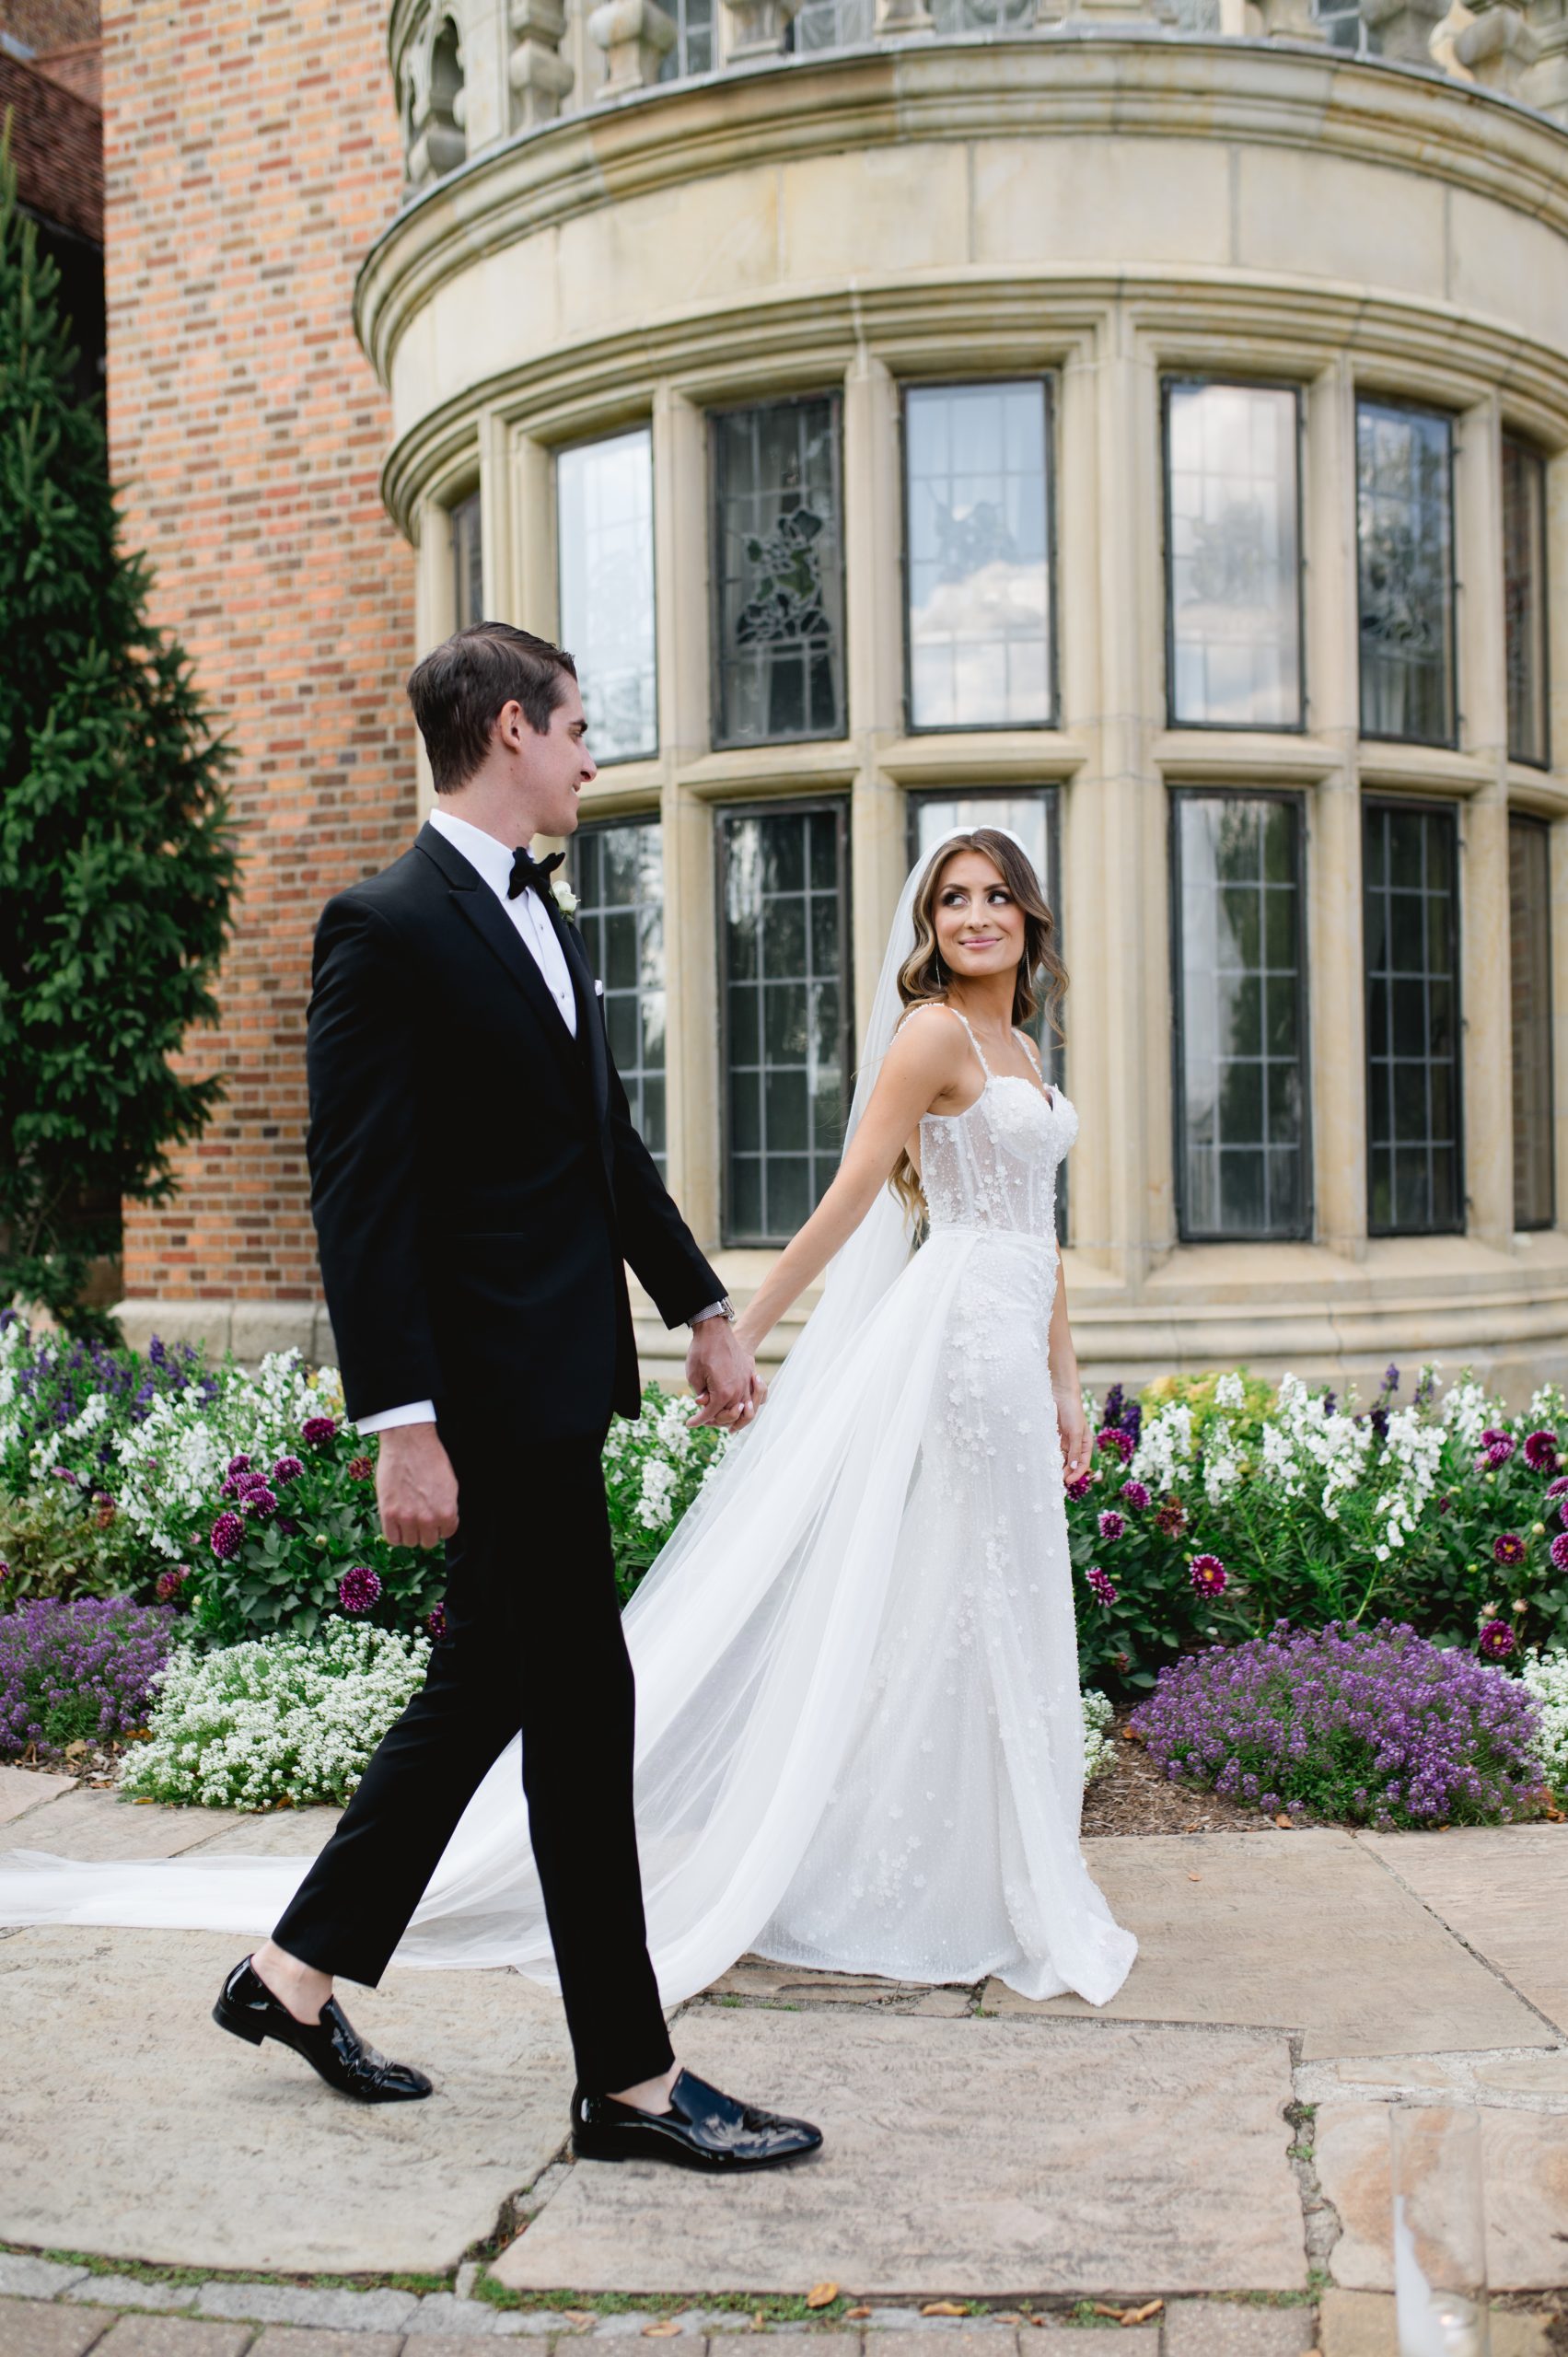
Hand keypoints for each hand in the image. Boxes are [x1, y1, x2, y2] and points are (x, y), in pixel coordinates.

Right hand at [376, 1422, 458, 1548]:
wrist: (408, 1442)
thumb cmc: (430, 1459)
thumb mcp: (450, 1484)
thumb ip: (447, 1508)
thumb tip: (443, 1523)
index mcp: (447, 1512)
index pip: (446, 1533)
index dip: (440, 1523)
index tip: (434, 1514)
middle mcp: (428, 1519)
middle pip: (428, 1542)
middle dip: (425, 1530)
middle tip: (420, 1515)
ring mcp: (407, 1518)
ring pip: (410, 1542)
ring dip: (409, 1532)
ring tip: (407, 1515)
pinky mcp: (388, 1514)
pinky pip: (392, 1539)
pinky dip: (395, 1533)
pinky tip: (396, 1521)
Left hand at [686, 1318, 760, 1431]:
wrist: (715, 1330)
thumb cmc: (702, 1351)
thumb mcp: (694, 1375)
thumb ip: (701, 1395)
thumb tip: (704, 1405)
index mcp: (723, 1392)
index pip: (711, 1414)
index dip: (699, 1420)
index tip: (689, 1423)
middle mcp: (738, 1390)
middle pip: (730, 1415)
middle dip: (715, 1420)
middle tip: (703, 1419)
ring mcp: (746, 1382)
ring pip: (745, 1409)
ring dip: (733, 1416)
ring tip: (721, 1418)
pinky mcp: (748, 1375)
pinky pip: (751, 1396)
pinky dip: (745, 1405)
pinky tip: (738, 1406)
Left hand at [1055, 1387, 1090, 1483]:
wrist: (1061, 1394)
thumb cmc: (1073, 1412)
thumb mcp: (1076, 1432)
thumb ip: (1075, 1450)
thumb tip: (1073, 1468)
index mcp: (1085, 1444)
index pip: (1083, 1464)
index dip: (1076, 1474)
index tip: (1067, 1481)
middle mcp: (1075, 1445)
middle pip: (1071, 1463)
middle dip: (1065, 1472)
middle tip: (1055, 1480)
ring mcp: (1064, 1441)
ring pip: (1060, 1458)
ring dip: (1056, 1465)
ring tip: (1048, 1473)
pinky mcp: (1054, 1437)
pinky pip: (1052, 1450)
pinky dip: (1049, 1456)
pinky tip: (1043, 1461)